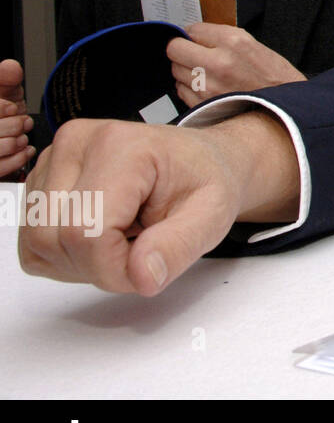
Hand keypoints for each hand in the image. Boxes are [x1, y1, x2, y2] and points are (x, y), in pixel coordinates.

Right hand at [0, 59, 36, 176]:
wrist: (8, 130)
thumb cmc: (3, 110)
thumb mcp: (4, 87)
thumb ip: (6, 75)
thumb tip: (11, 68)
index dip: (2, 108)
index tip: (12, 108)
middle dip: (14, 125)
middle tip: (22, 122)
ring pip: (1, 148)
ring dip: (17, 141)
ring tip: (22, 136)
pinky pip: (1, 168)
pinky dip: (19, 157)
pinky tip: (25, 149)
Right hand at [17, 111, 300, 294]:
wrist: (199, 160)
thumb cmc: (204, 179)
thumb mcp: (212, 215)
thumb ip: (180, 246)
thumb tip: (142, 277)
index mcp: (121, 147)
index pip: (84, 231)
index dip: (113, 268)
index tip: (148, 265)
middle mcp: (77, 144)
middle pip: (53, 239)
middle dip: (98, 267)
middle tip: (142, 250)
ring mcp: (53, 160)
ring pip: (37, 244)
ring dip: (81, 263)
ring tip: (126, 239)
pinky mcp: (41, 181)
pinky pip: (33, 243)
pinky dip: (65, 256)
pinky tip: (103, 238)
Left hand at [166, 23, 305, 107]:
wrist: (285, 108)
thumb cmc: (273, 78)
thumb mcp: (254, 45)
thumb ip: (222, 37)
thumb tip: (193, 35)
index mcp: (234, 42)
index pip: (192, 30)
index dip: (193, 34)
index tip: (196, 39)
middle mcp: (219, 62)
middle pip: (175, 49)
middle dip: (182, 50)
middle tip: (193, 54)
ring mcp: (209, 86)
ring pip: (176, 70)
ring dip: (186, 70)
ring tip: (205, 73)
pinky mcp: (203, 104)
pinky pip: (181, 90)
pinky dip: (190, 88)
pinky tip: (207, 87)